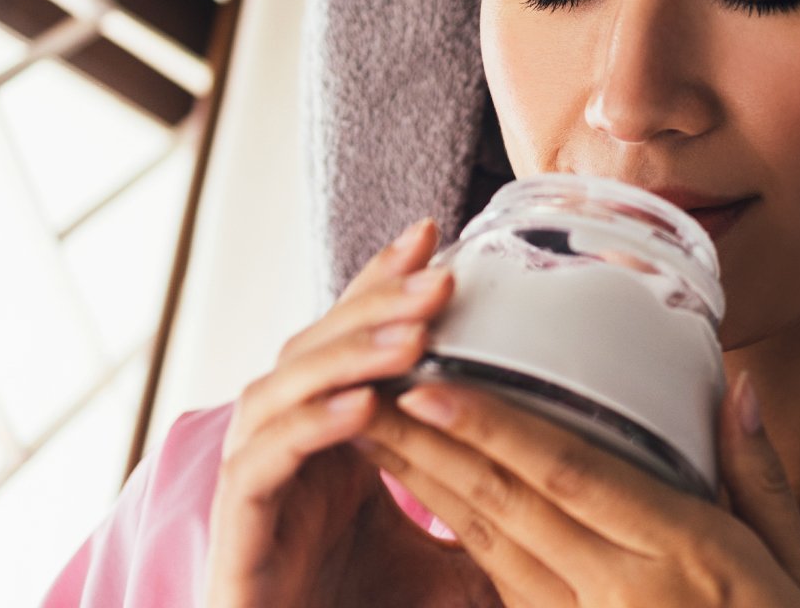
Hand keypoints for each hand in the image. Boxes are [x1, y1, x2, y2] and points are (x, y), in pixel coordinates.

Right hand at [204, 219, 497, 606]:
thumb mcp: (450, 562)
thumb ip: (483, 513)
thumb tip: (564, 472)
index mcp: (331, 439)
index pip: (351, 341)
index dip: (384, 287)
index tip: (435, 237)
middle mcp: (284, 445)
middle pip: (316, 348)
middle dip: (375, 307)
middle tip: (441, 276)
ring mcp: (253, 481)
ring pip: (280, 390)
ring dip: (345, 359)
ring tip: (413, 340)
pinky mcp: (235, 529)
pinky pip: (261, 463)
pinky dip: (307, 429)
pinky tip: (360, 410)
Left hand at [350, 370, 799, 606]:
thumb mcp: (799, 568)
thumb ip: (759, 476)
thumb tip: (737, 385)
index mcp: (684, 554)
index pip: (570, 476)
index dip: (494, 430)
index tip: (433, 386)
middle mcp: (625, 596)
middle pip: (510, 510)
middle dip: (432, 450)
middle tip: (369, 394)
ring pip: (495, 555)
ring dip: (431, 494)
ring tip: (379, 439)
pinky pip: (511, 600)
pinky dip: (468, 551)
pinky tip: (433, 511)